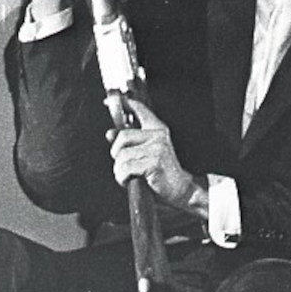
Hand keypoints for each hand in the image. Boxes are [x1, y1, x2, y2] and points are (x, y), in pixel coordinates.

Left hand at [108, 97, 203, 215]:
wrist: (183, 191)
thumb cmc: (162, 173)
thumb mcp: (146, 153)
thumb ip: (129, 142)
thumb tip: (110, 133)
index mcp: (158, 130)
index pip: (140, 109)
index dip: (123, 103)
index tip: (108, 100)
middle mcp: (158, 136)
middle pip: (122, 136)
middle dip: (116, 153)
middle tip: (122, 165)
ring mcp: (157, 149)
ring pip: (122, 155)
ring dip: (119, 169)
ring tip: (128, 176)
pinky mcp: (154, 163)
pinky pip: (126, 168)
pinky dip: (122, 177)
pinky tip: (128, 181)